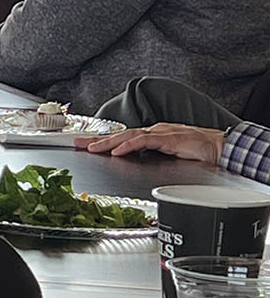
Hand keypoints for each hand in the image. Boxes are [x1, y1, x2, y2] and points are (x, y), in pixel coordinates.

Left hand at [81, 123, 227, 162]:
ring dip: (108, 142)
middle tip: (77, 143)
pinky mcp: (169, 139)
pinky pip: (145, 141)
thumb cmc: (198, 154)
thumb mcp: (168, 158)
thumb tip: (134, 165)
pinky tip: (118, 150)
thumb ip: (151, 159)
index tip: (84, 145)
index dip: (103, 141)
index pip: (123, 138)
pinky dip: (129, 146)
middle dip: (97, 139)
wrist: (221, 148)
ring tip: (91, 148)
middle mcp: (153, 132)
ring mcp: (160, 134)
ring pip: (128, 136)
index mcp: (152, 136)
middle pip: (120, 135)